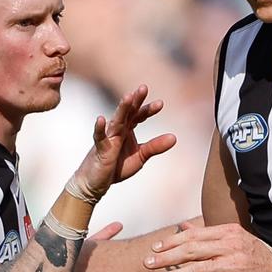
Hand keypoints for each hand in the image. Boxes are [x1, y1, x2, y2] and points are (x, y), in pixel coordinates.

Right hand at [75, 85, 176, 199]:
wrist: (96, 183)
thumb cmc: (117, 167)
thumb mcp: (140, 157)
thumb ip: (155, 146)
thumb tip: (174, 137)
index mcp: (128, 129)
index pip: (139, 115)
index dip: (148, 109)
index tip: (160, 103)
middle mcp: (118, 130)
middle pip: (128, 112)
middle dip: (136, 100)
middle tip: (144, 87)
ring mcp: (108, 138)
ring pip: (116, 121)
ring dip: (122, 109)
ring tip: (128, 97)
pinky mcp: (100, 148)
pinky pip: (100, 137)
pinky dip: (99, 128)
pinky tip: (100, 119)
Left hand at [144, 223, 271, 271]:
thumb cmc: (257, 259)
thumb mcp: (235, 241)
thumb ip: (207, 234)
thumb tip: (181, 226)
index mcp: (230, 232)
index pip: (194, 235)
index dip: (171, 241)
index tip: (153, 248)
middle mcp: (234, 246)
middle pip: (193, 251)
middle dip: (167, 258)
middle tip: (146, 264)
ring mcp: (239, 266)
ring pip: (199, 270)